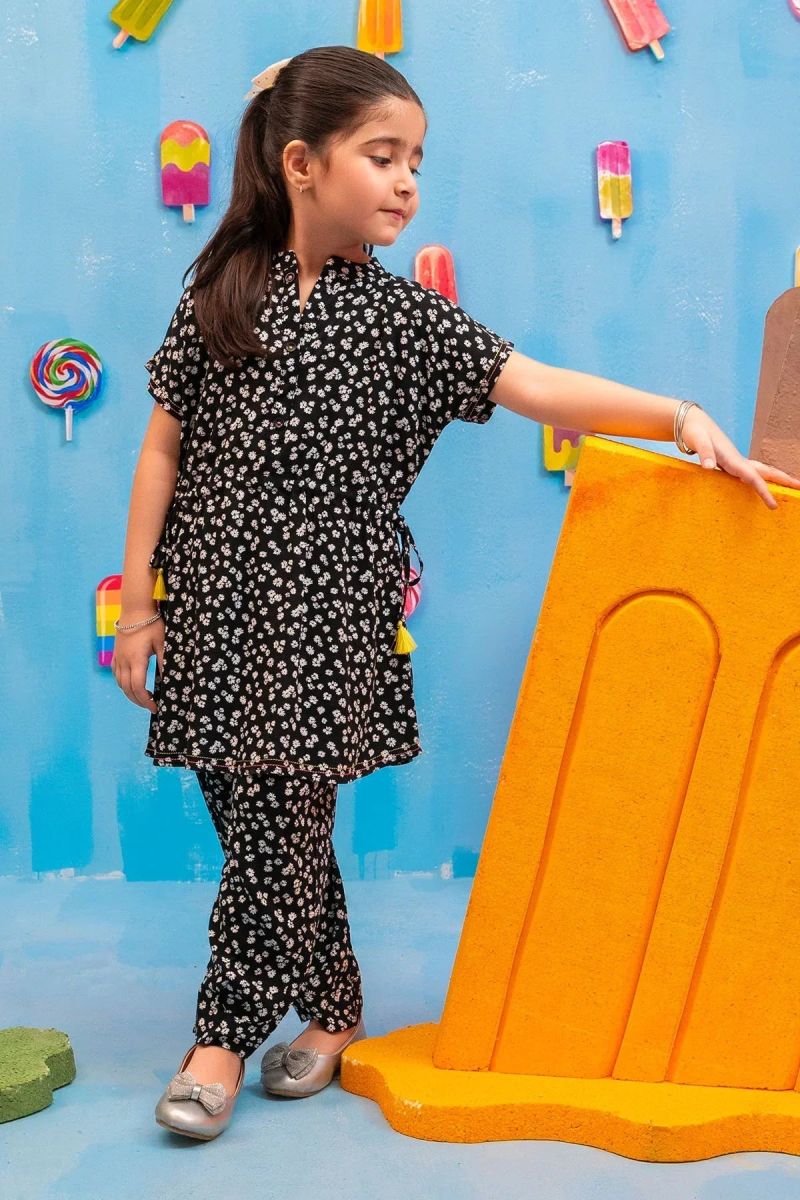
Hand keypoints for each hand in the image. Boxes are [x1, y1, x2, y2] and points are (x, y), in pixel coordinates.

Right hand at [111, 617, 163, 713]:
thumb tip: (170, 680)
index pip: (138, 688)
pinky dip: (122, 682)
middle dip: (138, 701)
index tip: (155, 707)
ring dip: (130, 693)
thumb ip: (165, 662)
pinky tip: (130, 683)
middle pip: (127, 689)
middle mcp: (124, 661)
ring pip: (120, 682)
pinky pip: (115, 673)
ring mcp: (118, 657)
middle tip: (151, 706)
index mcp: (136, 660)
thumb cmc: (151, 623)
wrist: (135, 608)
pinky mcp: (116, 653)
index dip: (145, 701)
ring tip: (143, 696)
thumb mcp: (162, 643)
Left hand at [681, 406, 799, 510]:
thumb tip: (708, 466)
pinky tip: (762, 485)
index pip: (753, 478)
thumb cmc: (694, 432)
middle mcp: (738, 461)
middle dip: (784, 480)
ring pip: (761, 472)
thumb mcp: (697, 441)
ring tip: (790, 486)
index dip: (764, 492)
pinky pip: (751, 474)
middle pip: (766, 472)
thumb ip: (704, 453)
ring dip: (776, 479)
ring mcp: (736, 462)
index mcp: (733, 459)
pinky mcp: (731, 463)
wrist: (693, 422)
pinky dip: (761, 480)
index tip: (774, 505)